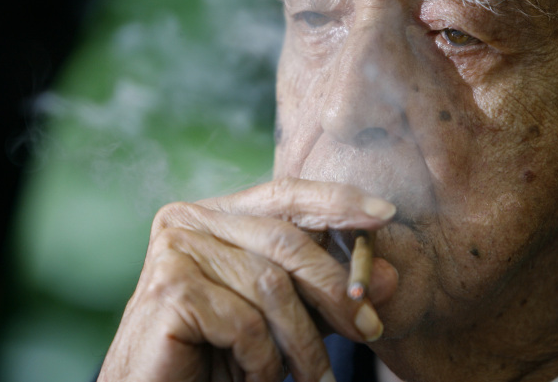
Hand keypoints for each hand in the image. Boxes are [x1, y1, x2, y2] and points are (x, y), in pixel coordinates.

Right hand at [98, 177, 397, 381]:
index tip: (384, 215)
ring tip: (314, 379)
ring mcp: (175, 249)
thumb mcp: (284, 317)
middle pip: (284, 239)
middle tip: (369, 328)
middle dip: (335, 288)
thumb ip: (328, 292)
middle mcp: (189, 220)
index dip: (335, 200)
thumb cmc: (217, 353)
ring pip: (270, 284)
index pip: (284, 193)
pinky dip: (262, 360)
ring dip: (302, 342)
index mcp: (215, 214)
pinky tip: (256, 378)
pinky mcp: (169, 288)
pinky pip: (244, 321)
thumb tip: (388, 275)